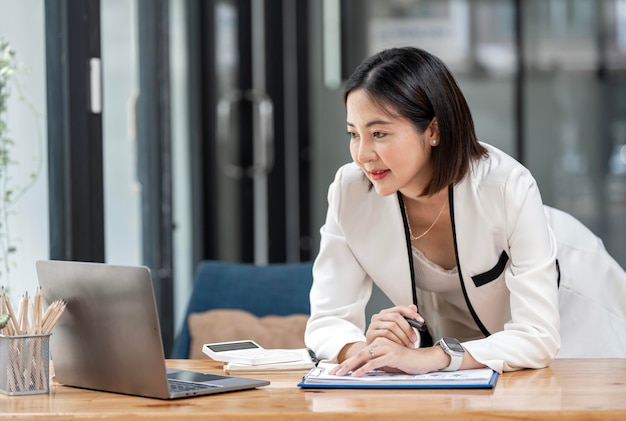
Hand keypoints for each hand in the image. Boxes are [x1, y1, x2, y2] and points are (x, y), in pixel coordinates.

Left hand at [329, 337, 444, 376]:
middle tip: (333, 372)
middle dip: (344, 364)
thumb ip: (376, 365)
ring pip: (364, 357)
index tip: (336, 370)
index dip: (347, 362)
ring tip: (341, 374)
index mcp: (379, 344)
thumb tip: (362, 371)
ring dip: (350, 367)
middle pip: (359, 354)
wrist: (423, 360)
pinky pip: (374, 363)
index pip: (360, 354)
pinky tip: (356, 374)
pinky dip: (364, 369)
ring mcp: (386, 348)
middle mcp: (381, 343)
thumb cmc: (406, 362)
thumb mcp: (388, 363)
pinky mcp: (392, 355)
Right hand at [365, 304, 423, 347]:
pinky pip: (386, 334)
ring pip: (392, 326)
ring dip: (403, 336)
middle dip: (408, 329)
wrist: (374, 352)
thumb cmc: (386, 340)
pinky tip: (400, 346)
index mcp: (386, 313)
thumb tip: (413, 307)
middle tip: (414, 339)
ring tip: (409, 345)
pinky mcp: (370, 333)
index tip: (421, 321)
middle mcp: (378, 317)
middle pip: (396, 317)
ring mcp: (373, 324)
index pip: (400, 308)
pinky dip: (395, 340)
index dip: (412, 313)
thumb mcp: (397, 329)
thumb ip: (405, 318)